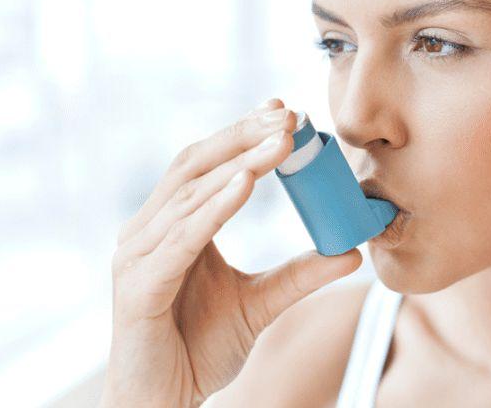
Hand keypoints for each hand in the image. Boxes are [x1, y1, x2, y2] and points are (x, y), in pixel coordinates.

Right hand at [99, 98, 362, 407]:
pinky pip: (182, 238)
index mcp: (172, 226)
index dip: (242, 134)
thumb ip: (299, 276)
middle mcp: (148, 231)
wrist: (164, 402)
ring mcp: (138, 256)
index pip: (207, 165)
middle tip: (288, 116)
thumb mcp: (260, 304)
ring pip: (190, 193)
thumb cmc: (198, 349)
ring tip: (280, 143)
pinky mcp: (138, 285)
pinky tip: (247, 184)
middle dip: (243, 136)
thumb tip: (351, 252)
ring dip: (238, 162)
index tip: (284, 112)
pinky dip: (215, 207)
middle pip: (195, 165)